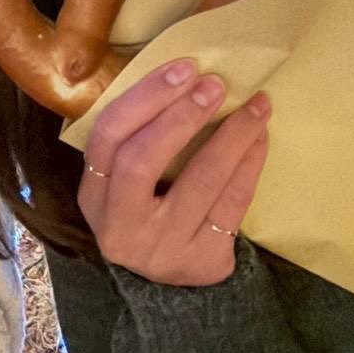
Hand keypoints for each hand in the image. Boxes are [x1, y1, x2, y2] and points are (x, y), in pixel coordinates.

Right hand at [77, 58, 270, 285]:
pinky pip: (232, 203)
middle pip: (142, 159)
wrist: (171, 284)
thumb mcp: (123, 183)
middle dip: (182, 114)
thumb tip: (182, 76)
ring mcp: (162, 248)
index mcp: (94, 196)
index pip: (108, 137)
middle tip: (215, 84)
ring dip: (232, 134)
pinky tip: (260, 136)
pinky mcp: (203, 260)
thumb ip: (136, 139)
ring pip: (200, 180)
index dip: (145, 97)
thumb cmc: (149, 209)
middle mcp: (120, 226)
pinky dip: (249, 163)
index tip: (183, 68)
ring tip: (256, 104)